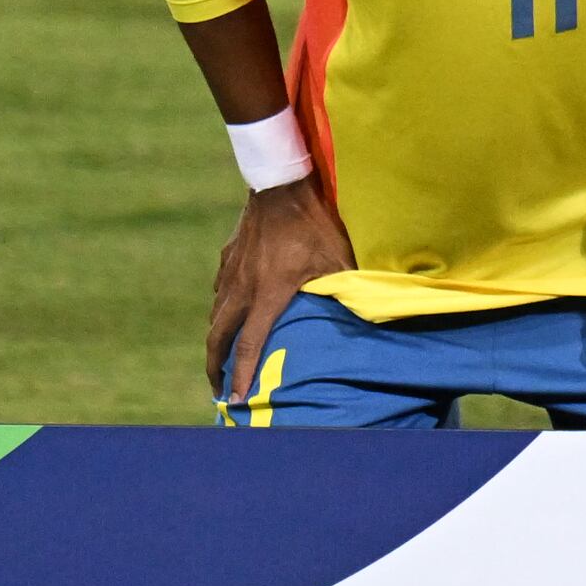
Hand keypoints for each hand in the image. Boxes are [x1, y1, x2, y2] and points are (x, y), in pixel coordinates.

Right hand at [206, 180, 353, 401]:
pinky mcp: (228, 257)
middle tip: (218, 389)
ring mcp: (231, 272)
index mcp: (267, 295)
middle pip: (218, 338)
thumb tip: (370, 311)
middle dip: (215, 367)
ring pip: (215, 315)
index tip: (235, 400)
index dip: (241, 376)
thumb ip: (346, 288)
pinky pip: (220, 290)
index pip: (249, 346)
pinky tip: (229, 313)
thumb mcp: (338, 259)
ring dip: (217, 340)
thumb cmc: (315, 223)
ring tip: (221, 358)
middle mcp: (241, 289)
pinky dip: (221, 308)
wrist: (281, 185)